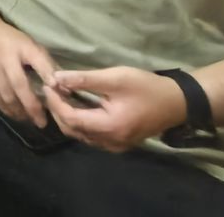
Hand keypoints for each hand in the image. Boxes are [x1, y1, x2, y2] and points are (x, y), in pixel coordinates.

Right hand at [0, 19, 58, 124]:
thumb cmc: (10, 39)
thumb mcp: (29, 44)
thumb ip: (45, 64)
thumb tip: (62, 88)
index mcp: (23, 46)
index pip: (37, 60)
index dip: (47, 75)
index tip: (56, 92)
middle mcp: (5, 56)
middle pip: (19, 85)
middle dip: (32, 107)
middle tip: (42, 122)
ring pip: (6, 95)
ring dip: (19, 111)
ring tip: (29, 119)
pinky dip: (5, 108)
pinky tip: (13, 113)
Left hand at [44, 66, 187, 151]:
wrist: (177, 102)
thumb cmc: (146, 87)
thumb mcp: (115, 78)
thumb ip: (84, 79)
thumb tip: (56, 78)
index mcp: (109, 127)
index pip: (71, 119)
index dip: (55, 102)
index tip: (47, 84)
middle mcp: (110, 142)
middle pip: (73, 130)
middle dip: (58, 110)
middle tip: (52, 89)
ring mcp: (116, 145)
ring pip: (82, 135)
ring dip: (68, 117)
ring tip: (61, 95)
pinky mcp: (120, 142)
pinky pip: (93, 136)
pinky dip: (81, 122)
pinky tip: (78, 105)